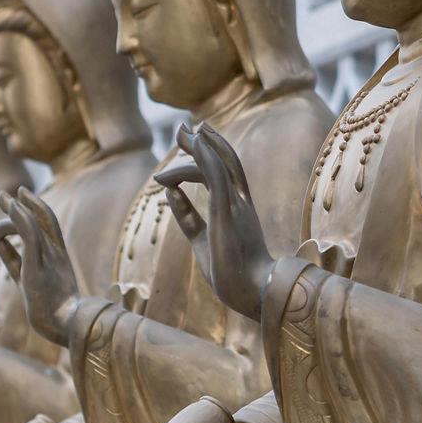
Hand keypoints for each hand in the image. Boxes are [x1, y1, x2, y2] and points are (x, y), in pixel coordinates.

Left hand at [0, 188, 80, 348]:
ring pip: (31, 223)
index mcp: (57, 257)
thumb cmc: (51, 311)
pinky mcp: (38, 261)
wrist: (68, 324)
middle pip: (41, 218)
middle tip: (5, 194)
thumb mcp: (26, 280)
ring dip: (15, 210)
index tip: (15, 201)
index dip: (29, 211)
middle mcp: (55, 252)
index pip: (44, 226)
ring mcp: (49, 256)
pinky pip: (29, 232)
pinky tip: (11, 207)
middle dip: (23, 203)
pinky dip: (20, 216)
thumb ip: (13, 261)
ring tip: (1, 201)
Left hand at [155, 124, 273, 320]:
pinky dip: (205, 155)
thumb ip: (187, 216)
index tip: (193, 142)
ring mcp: (236, 205)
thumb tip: (168, 194)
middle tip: (185, 128)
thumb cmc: (232, 274)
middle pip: (225, 161)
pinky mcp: (227, 210)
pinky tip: (193, 143)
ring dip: (199, 145)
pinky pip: (216, 174)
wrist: (254, 294)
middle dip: (204, 142)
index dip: (209, 154)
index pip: (226, 173)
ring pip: (219, 163)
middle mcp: (241, 202)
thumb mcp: (200, 240)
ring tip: (179, 133)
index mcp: (239, 210)